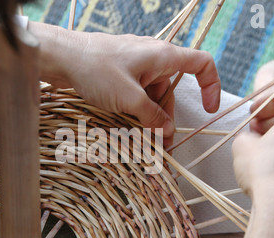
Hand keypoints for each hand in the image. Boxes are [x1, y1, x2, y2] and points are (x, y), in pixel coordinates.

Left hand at [28, 22, 220, 147]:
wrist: (62, 56)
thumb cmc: (96, 69)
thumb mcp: (129, 98)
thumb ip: (152, 116)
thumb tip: (167, 130)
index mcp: (163, 57)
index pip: (201, 64)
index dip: (211, 85)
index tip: (209, 109)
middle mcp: (153, 59)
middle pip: (170, 91)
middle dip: (167, 119)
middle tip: (162, 146)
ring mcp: (136, 66)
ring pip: (152, 96)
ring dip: (150, 119)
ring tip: (143, 144)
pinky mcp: (121, 73)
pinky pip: (136, 94)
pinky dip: (136, 111)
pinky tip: (129, 130)